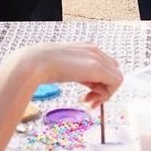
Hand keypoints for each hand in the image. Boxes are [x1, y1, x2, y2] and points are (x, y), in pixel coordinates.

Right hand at [7, 42, 122, 108]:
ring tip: (88, 102)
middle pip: (113, 71)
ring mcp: (96, 57)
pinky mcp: (97, 67)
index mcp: (85, 48)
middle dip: (104, 88)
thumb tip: (85, 85)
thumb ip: (76, 73)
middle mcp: (94, 49)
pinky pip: (116, 82)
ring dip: (105, 94)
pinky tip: (90, 100)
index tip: (86, 95)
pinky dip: (107, 94)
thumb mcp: (63, 68)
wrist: (33, 63)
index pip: (104, 66)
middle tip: (88, 101)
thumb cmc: (41, 67)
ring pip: (116, 77)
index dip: (99, 83)